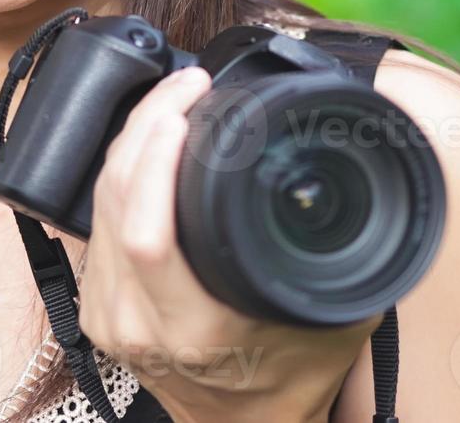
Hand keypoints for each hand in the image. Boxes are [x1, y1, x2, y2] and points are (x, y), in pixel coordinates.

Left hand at [77, 65, 380, 422]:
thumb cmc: (295, 374)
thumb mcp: (340, 313)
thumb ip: (347, 249)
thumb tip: (364, 173)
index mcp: (193, 326)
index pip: (146, 231)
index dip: (156, 155)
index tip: (188, 103)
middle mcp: (138, 323)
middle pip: (115, 200)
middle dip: (146, 124)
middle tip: (186, 85)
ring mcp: (108, 315)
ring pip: (98, 204)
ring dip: (130, 140)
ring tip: (172, 100)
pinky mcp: (95, 304)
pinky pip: (95, 221)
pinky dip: (121, 170)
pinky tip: (148, 141)